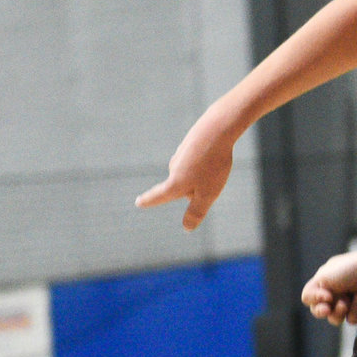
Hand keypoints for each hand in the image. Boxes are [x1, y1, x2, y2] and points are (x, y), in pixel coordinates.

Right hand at [135, 111, 239, 230]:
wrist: (218, 128)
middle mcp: (174, 167)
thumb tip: (187, 228)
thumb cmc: (213, 164)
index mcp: (175, 182)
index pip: (159, 196)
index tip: (138, 202)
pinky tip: (216, 149)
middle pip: (187, 186)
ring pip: (195, 172)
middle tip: (214, 177)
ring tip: (216, 163)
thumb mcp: (208, 194)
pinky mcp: (191, 143)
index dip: (149, 201)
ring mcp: (181, 153)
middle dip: (200, 188)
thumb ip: (196, 212)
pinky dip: (209, 159)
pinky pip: (201, 158)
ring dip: (206, 173)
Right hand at [303, 249, 356, 325]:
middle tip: (327, 309)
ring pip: (334, 319)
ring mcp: (347, 303)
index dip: (314, 299)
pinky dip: (355, 309)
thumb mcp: (323, 276)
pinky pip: (351, 319)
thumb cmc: (350, 269)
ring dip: (339, 311)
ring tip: (346, 301)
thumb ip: (311, 292)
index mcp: (323, 283)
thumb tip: (322, 305)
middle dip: (321, 311)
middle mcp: (334, 293)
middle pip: (319, 311)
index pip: (309, 298)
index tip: (325, 296)